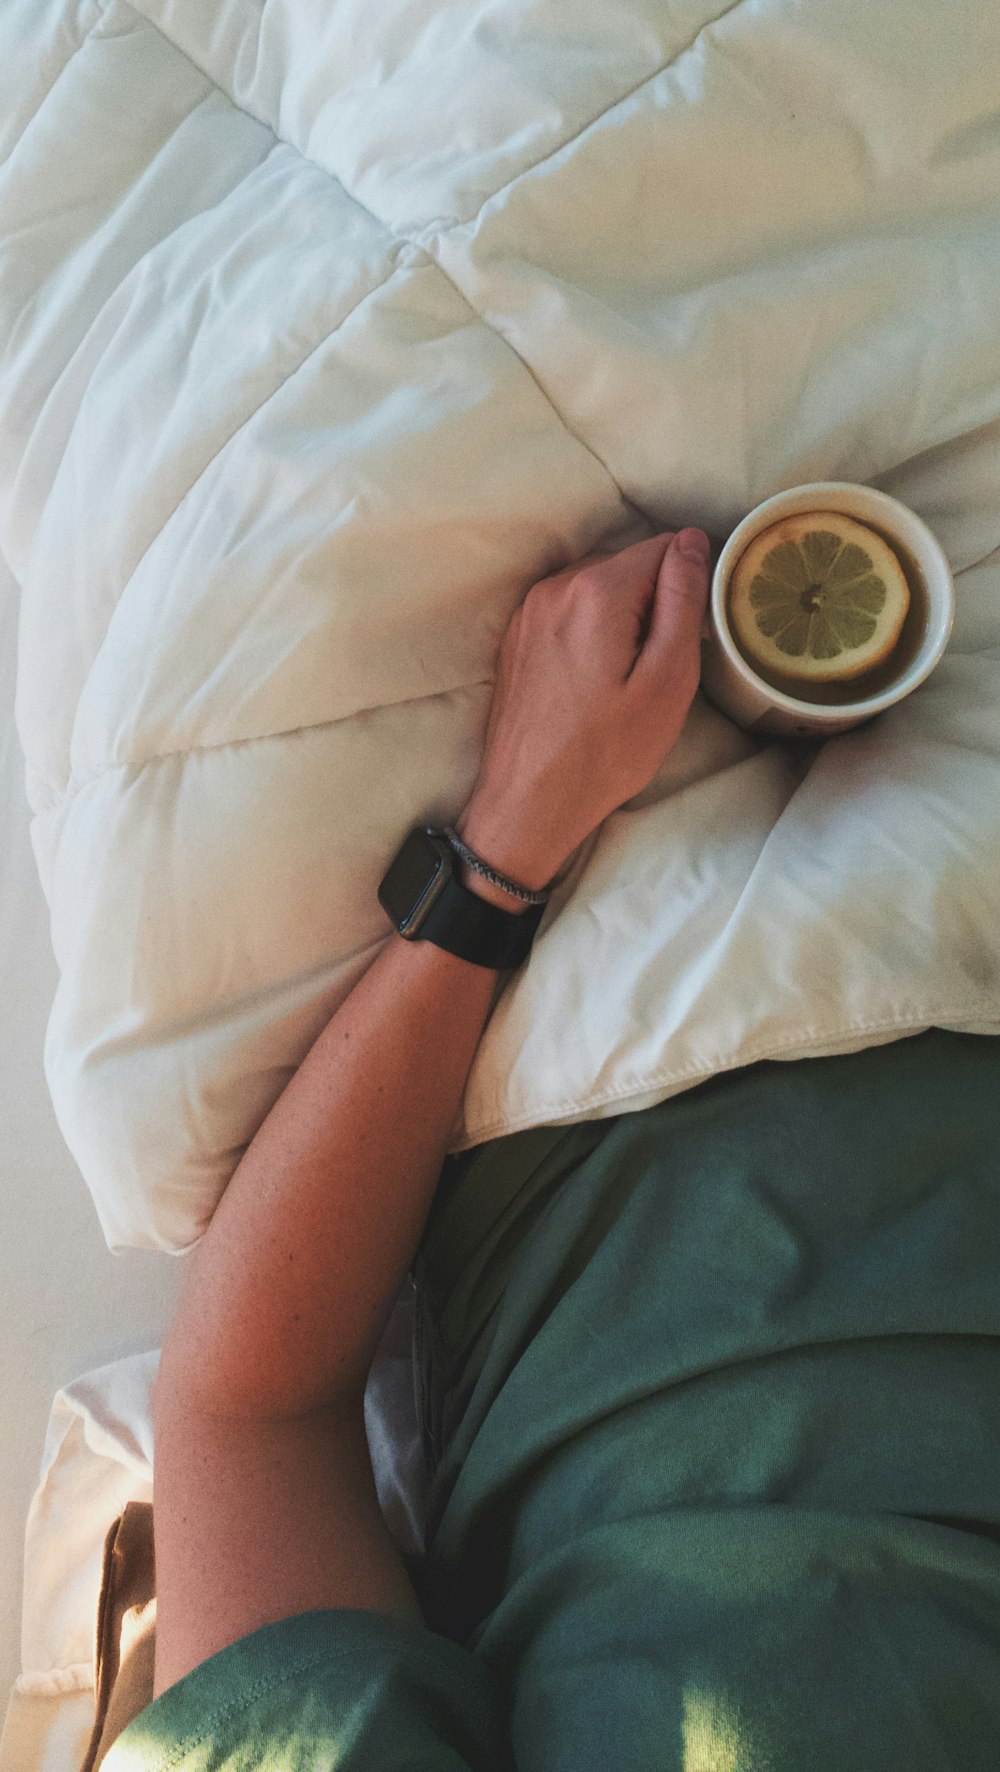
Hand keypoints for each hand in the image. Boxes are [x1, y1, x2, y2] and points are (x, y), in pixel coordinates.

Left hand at [454, 528, 710, 890]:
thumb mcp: (667, 679)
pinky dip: (591, 635)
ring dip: (622, 621)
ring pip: (598, 591)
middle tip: (655, 670)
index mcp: (596, 591)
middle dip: (652, 606)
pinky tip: (593, 685)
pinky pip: (570, 614)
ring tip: (622, 682)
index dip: (687, 589)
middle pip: (628, 568)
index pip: (664, 549)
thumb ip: (683, 601)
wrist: (529, 803)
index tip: (685, 640)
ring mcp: (529, 612)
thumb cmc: (605, 753)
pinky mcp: (517, 638)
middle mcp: (555, 588)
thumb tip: (692, 542)